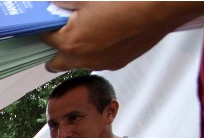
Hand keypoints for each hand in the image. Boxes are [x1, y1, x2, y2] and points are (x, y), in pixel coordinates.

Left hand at [41, 2, 203, 71]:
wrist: (158, 9)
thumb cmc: (124, 2)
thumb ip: (64, 3)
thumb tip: (53, 4)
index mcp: (70, 42)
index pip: (45, 41)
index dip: (45, 31)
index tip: (47, 27)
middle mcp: (81, 58)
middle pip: (54, 64)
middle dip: (53, 52)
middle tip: (59, 38)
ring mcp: (98, 64)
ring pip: (77, 63)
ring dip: (76, 53)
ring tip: (88, 33)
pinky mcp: (115, 64)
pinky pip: (97, 62)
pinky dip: (96, 52)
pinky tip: (106, 36)